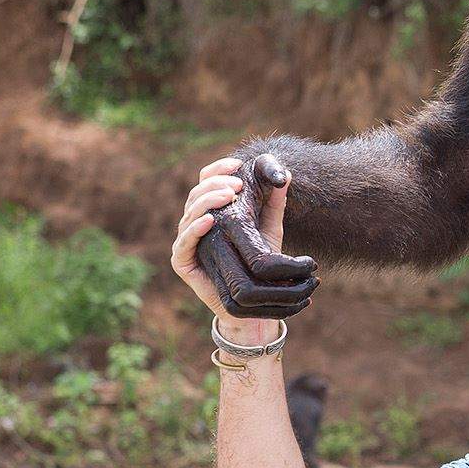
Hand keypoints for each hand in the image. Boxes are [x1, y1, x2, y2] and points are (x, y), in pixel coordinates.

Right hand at [193, 148, 316, 319]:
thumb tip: (286, 173)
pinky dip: (194, 230)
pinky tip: (209, 221)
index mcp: (212, 210)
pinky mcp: (182, 262)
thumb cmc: (260, 265)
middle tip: (238, 185)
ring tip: (228, 196)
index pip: (207, 181)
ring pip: (189, 214)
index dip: (219, 170)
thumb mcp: (269, 229)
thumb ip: (274, 203)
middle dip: (216, 185)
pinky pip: (183, 243)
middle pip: (197, 194)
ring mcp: (186, 241)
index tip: (240, 164)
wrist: (254, 303)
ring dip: (208, 202)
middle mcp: (196, 222)